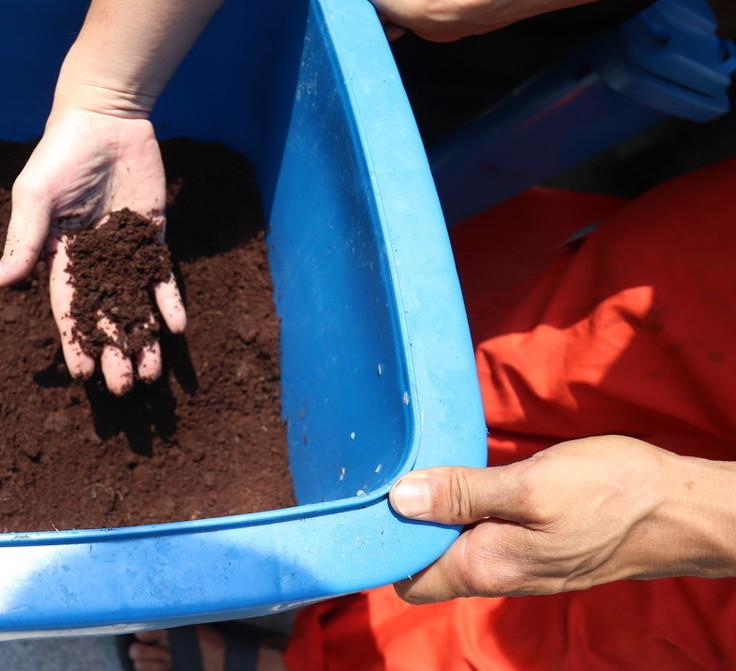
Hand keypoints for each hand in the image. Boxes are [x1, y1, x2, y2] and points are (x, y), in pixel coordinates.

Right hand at [0, 103, 186, 395]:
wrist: (104, 118)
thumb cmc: (60, 154)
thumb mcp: (35, 196)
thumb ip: (23, 240)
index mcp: (58, 258)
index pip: (67, 312)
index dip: (75, 344)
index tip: (83, 377)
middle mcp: (92, 262)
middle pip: (104, 317)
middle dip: (114, 352)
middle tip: (125, 387)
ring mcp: (124, 251)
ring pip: (135, 305)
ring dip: (143, 338)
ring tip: (152, 373)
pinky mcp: (150, 236)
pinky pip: (161, 276)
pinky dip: (169, 301)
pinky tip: (176, 328)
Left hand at [389, 435, 735, 602]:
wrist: (680, 509)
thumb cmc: (610, 493)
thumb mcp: (529, 485)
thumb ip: (462, 495)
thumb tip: (399, 500)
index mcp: (486, 566)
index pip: (409, 580)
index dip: (382, 548)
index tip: (366, 503)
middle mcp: (496, 573)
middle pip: (426, 561)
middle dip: (403, 525)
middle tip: (388, 471)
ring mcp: (517, 561)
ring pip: (453, 545)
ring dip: (433, 512)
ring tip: (417, 466)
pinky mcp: (534, 544)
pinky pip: (481, 533)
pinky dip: (463, 509)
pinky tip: (459, 476)